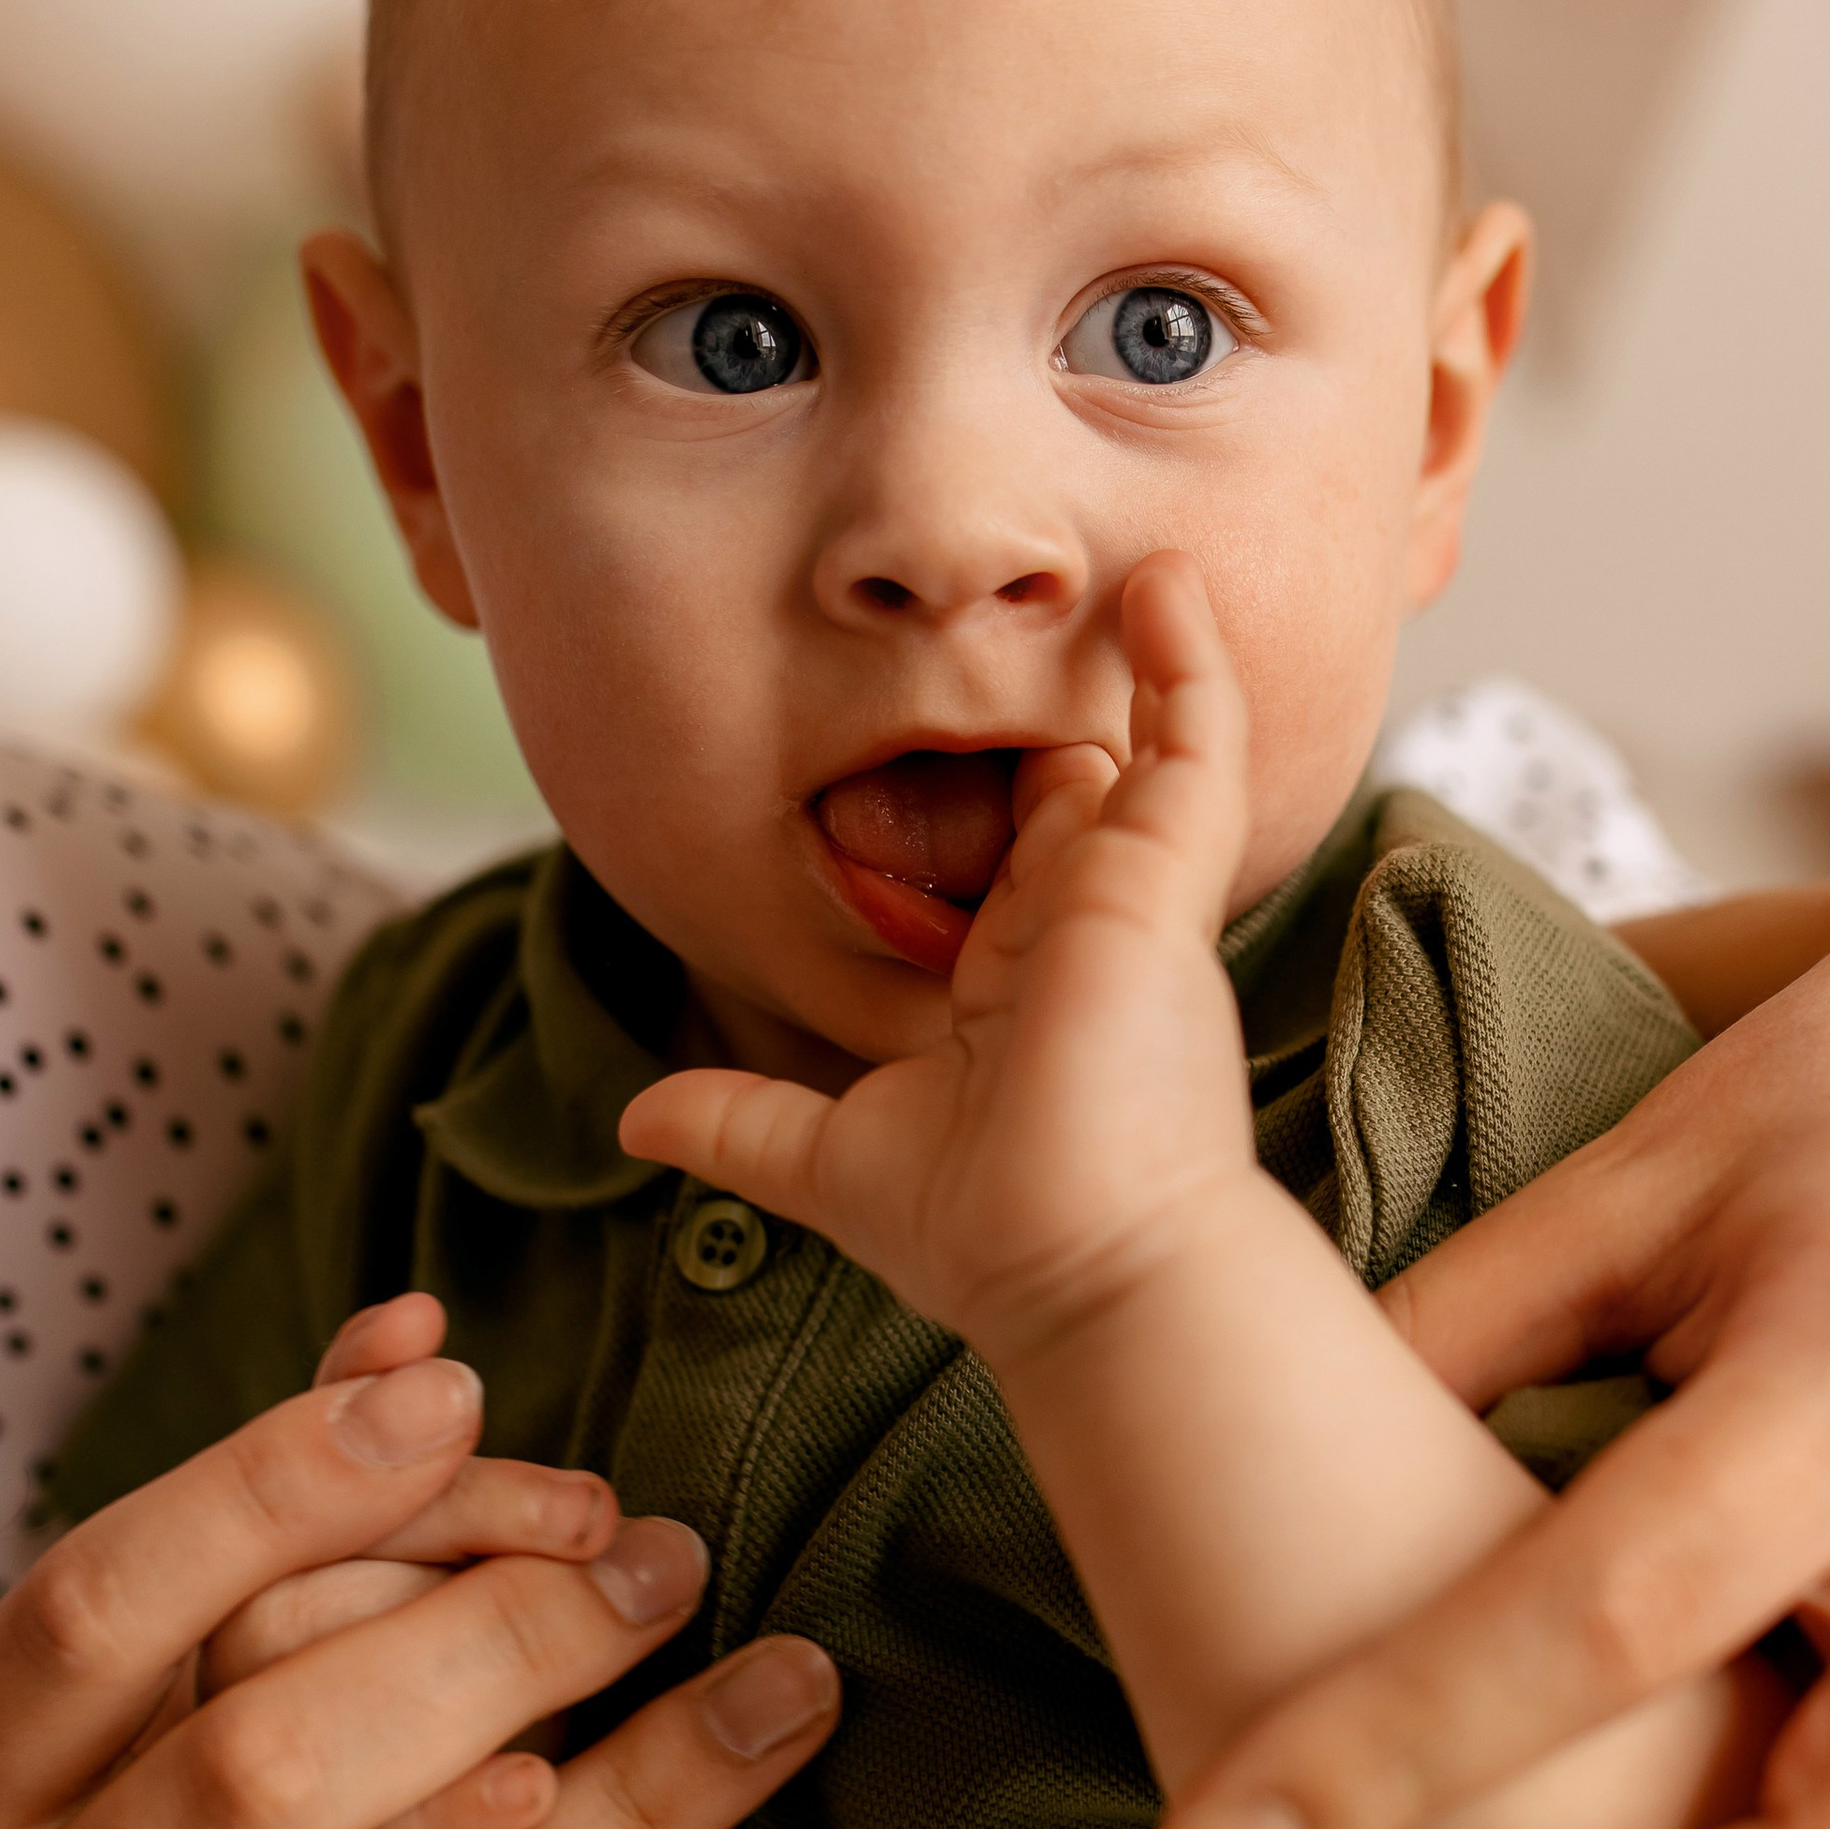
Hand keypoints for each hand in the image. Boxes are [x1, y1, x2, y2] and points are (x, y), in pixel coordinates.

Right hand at [0, 1344, 836, 1828]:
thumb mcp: (40, 1793)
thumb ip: (224, 1564)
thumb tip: (412, 1338)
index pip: (109, 1608)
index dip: (282, 1482)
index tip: (463, 1393)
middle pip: (271, 1767)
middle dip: (494, 1638)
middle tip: (666, 1552)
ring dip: (625, 1803)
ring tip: (788, 1687)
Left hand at [622, 552, 1257, 1361]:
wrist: (1076, 1268)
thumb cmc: (979, 1232)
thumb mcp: (825, 1156)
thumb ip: (739, 1122)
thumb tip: (636, 1118)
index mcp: (1013, 979)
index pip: (1010, 853)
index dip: (982, 788)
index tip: (937, 721)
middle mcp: (1082, 932)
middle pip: (1074, 786)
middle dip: (1058, 705)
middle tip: (1041, 606)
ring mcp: (1133, 901)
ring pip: (1147, 749)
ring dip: (1144, 656)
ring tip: (1138, 560)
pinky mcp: (1166, 880)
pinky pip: (1193, 740)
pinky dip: (1189, 660)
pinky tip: (1163, 582)